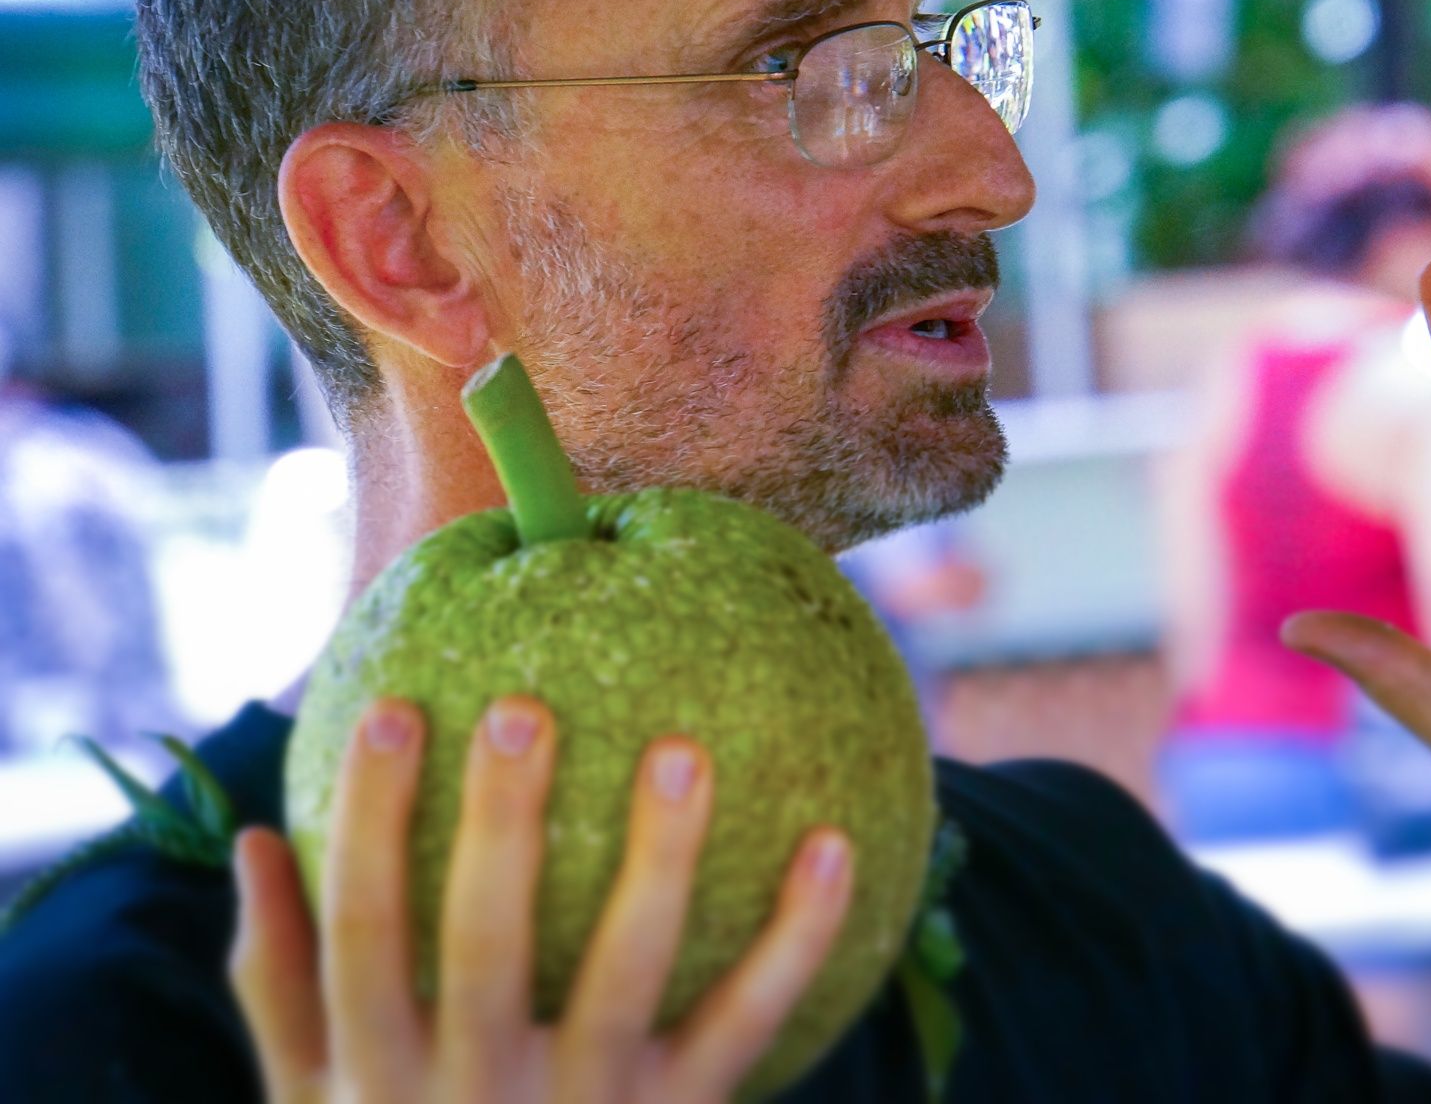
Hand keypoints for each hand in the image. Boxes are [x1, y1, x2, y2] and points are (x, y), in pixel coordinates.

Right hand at [228, 696, 853, 1102]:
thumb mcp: (316, 1103)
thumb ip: (281, 982)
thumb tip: (254, 841)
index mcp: (378, 1081)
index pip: (363, 933)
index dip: (368, 822)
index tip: (388, 707)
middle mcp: (477, 1096)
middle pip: (487, 942)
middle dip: (498, 825)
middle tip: (520, 707)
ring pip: (626, 971)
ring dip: (659, 859)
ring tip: (684, 748)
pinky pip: (751, 1019)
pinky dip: (799, 934)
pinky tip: (837, 839)